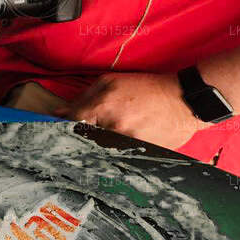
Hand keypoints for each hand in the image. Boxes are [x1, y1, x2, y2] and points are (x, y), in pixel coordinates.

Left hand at [52, 72, 208, 149]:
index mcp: (104, 106)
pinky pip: (120, 158)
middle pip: (85, 141)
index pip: (73, 123)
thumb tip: (61, 113)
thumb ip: (84, 97)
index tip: (55, 130)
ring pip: (102, 151)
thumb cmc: (147, 88)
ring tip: (117, 134)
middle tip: (90, 131)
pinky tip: (130, 140)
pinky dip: (118, 152)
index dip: (62, 128)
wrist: (184, 101)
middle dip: (83, 137)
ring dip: (101, 145)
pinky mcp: (141, 156)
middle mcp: (114, 128)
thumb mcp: (111, 81)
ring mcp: (129, 145)